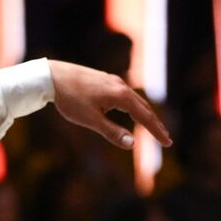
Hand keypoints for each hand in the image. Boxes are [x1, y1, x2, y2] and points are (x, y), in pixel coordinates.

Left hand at [48, 60, 171, 149]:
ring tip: (150, 125)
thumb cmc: (70, 100)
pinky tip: (125, 110)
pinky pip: (123, 95)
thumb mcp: (90, 120)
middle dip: (154, 124)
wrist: (53, 76)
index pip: (145, 117)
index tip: (168, 143)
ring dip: (143, 114)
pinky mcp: (104, 79)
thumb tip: (132, 144)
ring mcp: (113, 81)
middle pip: (144, 108)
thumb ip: (111, 132)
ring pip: (134, 100)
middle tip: (165, 137)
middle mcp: (121, 86)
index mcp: (121, 96)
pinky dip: (131, 106)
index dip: (157, 132)